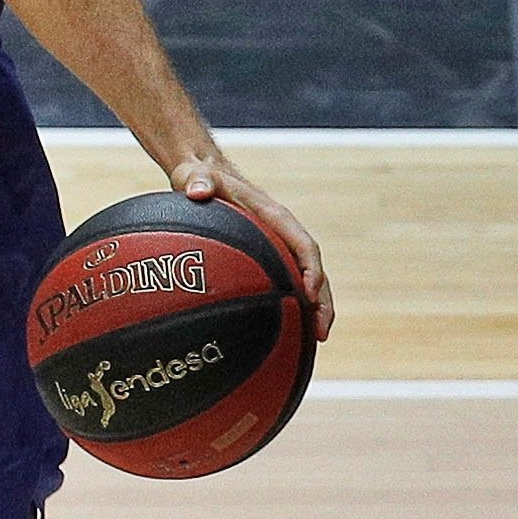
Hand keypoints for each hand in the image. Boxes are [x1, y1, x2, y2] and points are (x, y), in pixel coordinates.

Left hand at [171, 154, 333, 339]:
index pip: (302, 243)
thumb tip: (196, 191)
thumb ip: (197, 181)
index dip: (311, 268)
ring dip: (313, 309)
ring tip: (315, 341)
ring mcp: (276, 248)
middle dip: (321, 301)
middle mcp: (282, 234)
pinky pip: (284, 283)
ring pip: (303, 281)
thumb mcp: (195, 177)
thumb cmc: (199, 179)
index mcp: (273, 216)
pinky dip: (291, 306)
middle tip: (321, 332)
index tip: (309, 293)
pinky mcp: (266, 259)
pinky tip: (285, 334)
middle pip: (312, 269)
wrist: (200, 179)